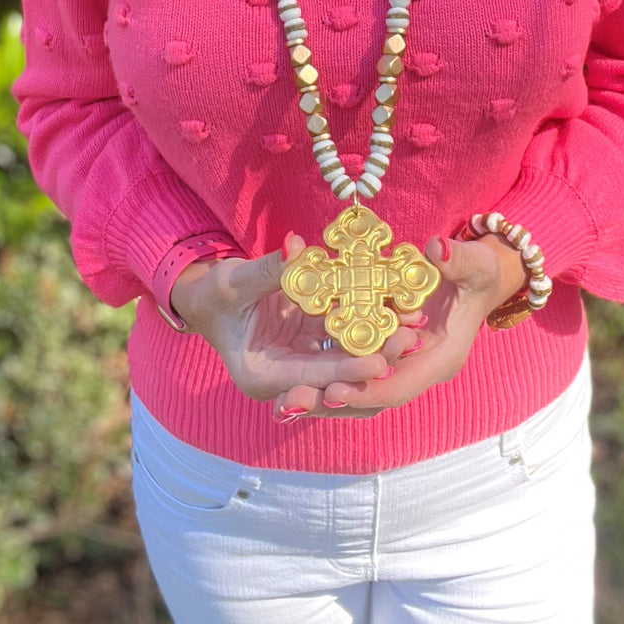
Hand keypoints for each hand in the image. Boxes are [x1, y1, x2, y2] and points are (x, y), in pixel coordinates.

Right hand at [170, 236, 422, 409]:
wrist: (209, 298)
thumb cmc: (213, 295)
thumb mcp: (233, 283)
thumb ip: (267, 271)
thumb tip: (296, 248)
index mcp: (262, 376)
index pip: (311, 376)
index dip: (346, 369)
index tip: (380, 363)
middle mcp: (288, 375)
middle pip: (338, 373)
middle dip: (376, 358)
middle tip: (411, 340)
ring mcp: (304, 357)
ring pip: (348, 353)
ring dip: (381, 339)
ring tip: (415, 323)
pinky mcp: (314, 339)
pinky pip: (345, 331)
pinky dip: (369, 319)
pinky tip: (397, 305)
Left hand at [268, 231, 527, 420]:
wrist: (478, 278)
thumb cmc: (480, 272)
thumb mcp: (475, 265)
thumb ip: (458, 260)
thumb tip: (436, 249)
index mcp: (438, 360)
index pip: (399, 387)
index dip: (366, 390)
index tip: (331, 390)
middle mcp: (416, 370)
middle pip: (370, 398)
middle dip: (332, 401)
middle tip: (290, 403)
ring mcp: (399, 364)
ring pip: (357, 389)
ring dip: (323, 395)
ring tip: (283, 401)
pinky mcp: (384, 351)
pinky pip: (353, 368)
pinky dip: (327, 374)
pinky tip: (292, 378)